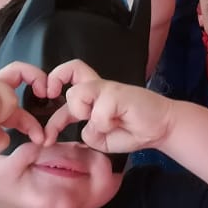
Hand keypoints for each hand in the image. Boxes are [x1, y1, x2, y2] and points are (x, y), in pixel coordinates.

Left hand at [47, 72, 178, 154]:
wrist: (161, 128)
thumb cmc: (132, 132)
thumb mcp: (100, 138)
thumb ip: (87, 132)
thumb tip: (82, 127)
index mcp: (93, 95)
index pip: (68, 78)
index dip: (52, 85)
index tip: (47, 96)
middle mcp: (100, 88)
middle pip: (71, 69)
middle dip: (55, 82)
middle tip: (54, 99)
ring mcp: (109, 89)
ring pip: (77, 94)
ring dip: (83, 114)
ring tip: (103, 123)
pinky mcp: (119, 94)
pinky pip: (98, 113)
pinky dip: (104, 125)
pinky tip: (119, 124)